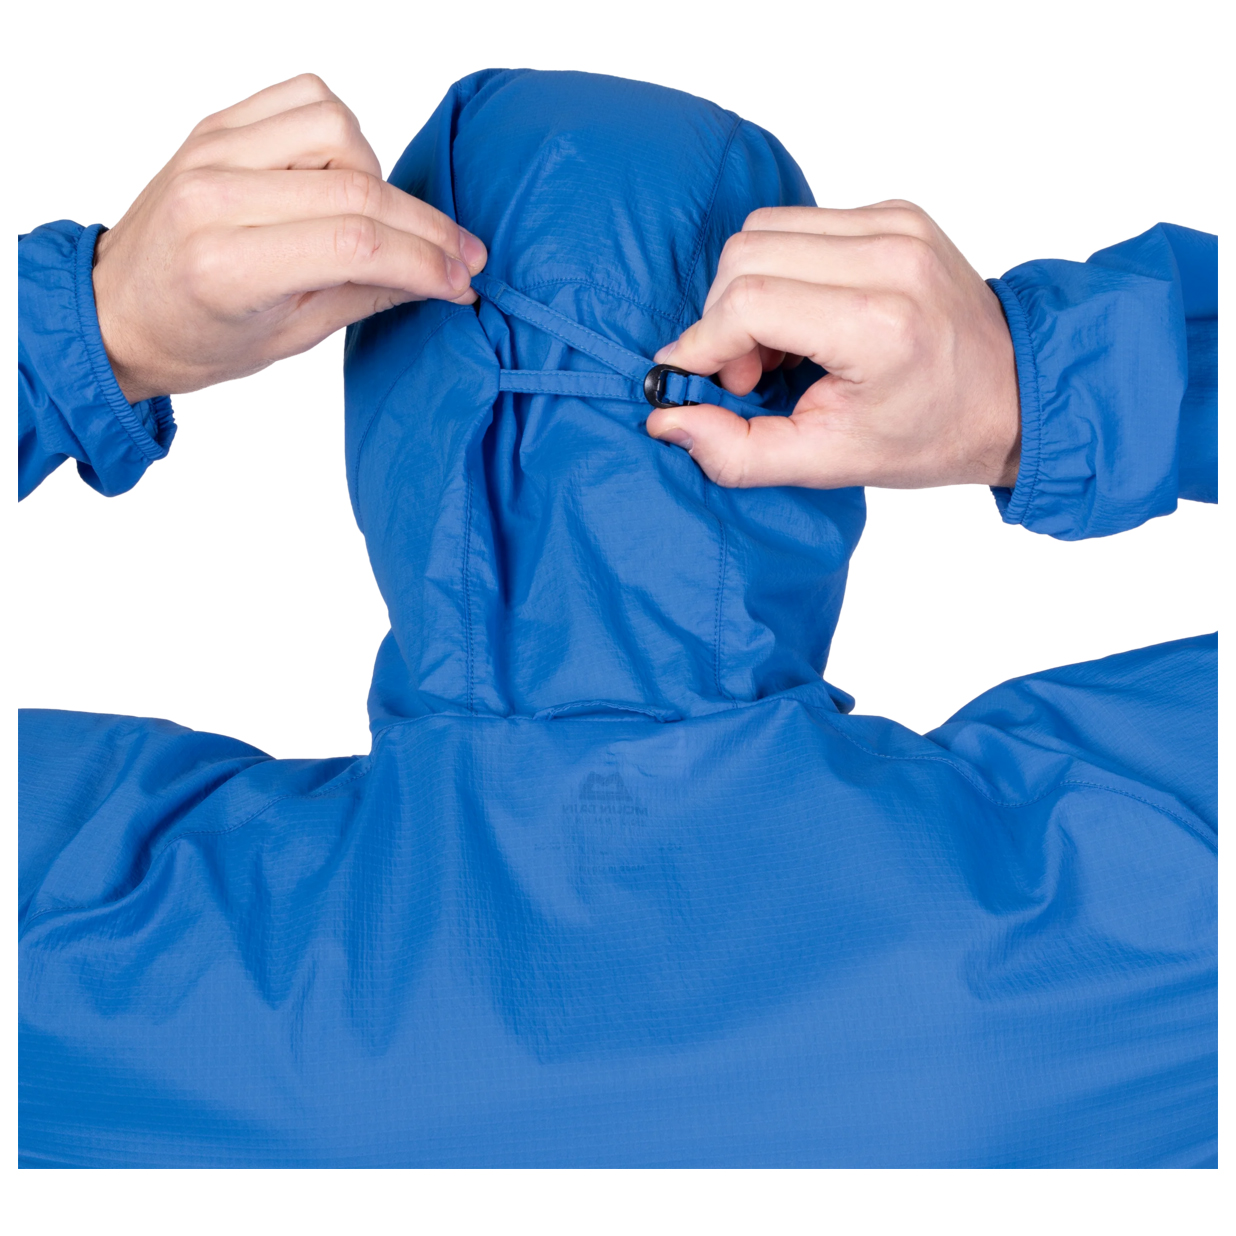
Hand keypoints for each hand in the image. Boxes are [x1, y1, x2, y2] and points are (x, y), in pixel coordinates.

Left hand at [93, 74, 487, 402]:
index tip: (461, 278)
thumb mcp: (290, 338)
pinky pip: (304, 99)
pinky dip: (342, 133)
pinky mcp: (217, 125)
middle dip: (424, 227)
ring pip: (336, 128)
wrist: (119, 308)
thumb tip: (440, 277)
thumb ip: (366, 297)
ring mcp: (213, 151)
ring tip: (377, 218)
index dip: (423, 259)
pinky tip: (344, 177)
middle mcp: (215, 196)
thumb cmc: (197, 337)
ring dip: (376, 175)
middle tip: (460, 256)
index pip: (353, 244)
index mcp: (227, 266)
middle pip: (355, 188)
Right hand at [645, 202, 1019, 488]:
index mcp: (879, 323)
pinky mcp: (895, 211)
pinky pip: (799, 224)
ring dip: (747, 292)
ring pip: (764, 231)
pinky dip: (781, 271)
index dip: (703, 343)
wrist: (1012, 392)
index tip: (691, 379)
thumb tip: (665, 418)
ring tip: (779, 347)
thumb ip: (738, 451)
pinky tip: (805, 319)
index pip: (749, 302)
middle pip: (746, 256)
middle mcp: (890, 257)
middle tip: (749, 374)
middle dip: (723, 320)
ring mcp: (896, 225)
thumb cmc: (928, 433)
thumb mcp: (829, 463)